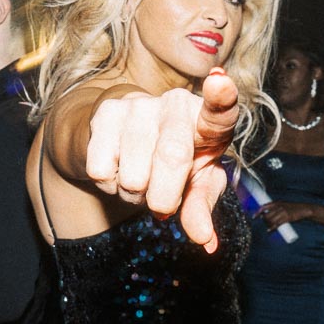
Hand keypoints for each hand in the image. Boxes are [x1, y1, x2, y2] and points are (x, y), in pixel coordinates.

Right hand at [86, 68, 238, 252]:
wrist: (124, 136)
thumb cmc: (173, 161)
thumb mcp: (194, 183)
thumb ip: (201, 207)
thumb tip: (206, 241)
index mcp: (206, 120)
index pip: (218, 110)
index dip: (221, 97)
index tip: (221, 83)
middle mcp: (175, 104)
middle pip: (171, 158)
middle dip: (164, 198)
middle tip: (162, 203)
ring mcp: (139, 105)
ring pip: (133, 175)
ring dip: (134, 194)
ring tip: (139, 179)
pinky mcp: (105, 113)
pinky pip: (101, 171)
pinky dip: (108, 185)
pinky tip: (117, 167)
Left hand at [255, 200, 313, 230]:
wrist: (304, 210)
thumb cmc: (294, 209)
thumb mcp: (284, 205)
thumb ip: (276, 209)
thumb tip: (267, 216)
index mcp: (277, 203)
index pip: (263, 207)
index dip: (257, 212)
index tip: (254, 217)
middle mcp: (278, 206)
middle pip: (266, 215)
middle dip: (264, 221)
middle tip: (266, 224)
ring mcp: (282, 212)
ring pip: (270, 220)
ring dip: (267, 226)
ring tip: (269, 228)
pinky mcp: (286, 218)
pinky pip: (276, 224)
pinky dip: (271, 228)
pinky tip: (269, 231)